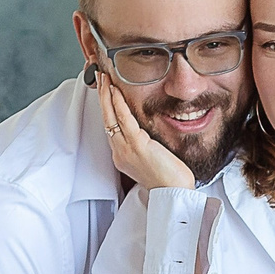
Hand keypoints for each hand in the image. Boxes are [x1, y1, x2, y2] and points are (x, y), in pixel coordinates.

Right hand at [97, 71, 196, 192]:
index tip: (105, 93)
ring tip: (104, 79)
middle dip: (101, 97)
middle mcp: (120, 152)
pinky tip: (115, 90)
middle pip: (106, 119)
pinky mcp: (138, 146)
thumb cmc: (170, 181)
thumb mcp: (153, 159)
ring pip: (110, 117)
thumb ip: (146, 145)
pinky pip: (124, 119)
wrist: (175, 195)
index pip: (111, 127)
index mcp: (123, 156)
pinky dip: (118, 103)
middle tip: (100, 78)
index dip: (106, 108)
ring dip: (106, 95)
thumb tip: (148, 132)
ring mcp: (127, 149)